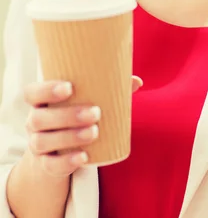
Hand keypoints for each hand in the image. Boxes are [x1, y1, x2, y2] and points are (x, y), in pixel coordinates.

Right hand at [23, 76, 142, 177]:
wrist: (56, 153)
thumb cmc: (74, 116)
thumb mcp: (84, 103)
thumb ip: (108, 91)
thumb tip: (137, 81)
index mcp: (41, 102)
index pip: (32, 93)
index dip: (46, 89)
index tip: (70, 87)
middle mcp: (34, 122)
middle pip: (39, 118)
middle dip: (68, 115)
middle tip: (96, 113)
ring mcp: (37, 145)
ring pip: (42, 141)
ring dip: (69, 137)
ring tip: (94, 133)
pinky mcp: (45, 165)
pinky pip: (50, 165)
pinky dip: (66, 162)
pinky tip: (84, 157)